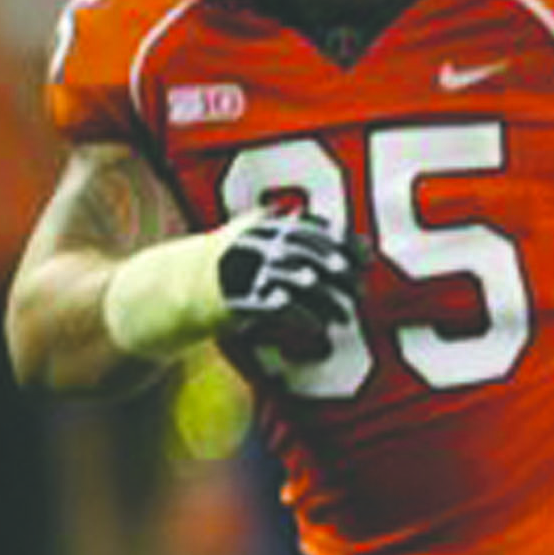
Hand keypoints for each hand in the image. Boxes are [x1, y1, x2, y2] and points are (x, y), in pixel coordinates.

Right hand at [217, 209, 367, 346]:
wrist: (184, 286)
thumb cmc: (243, 268)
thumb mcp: (273, 244)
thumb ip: (319, 242)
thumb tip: (368, 245)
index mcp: (268, 225)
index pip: (314, 227)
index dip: (344, 241)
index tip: (367, 259)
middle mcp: (257, 242)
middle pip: (309, 252)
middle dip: (340, 272)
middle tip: (360, 293)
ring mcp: (246, 268)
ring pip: (298, 279)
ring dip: (328, 300)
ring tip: (345, 318)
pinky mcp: (237, 298)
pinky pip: (279, 307)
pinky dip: (304, 318)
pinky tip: (319, 329)